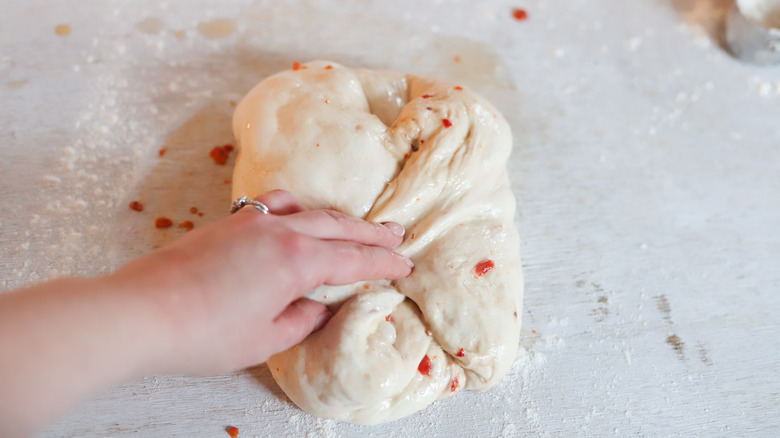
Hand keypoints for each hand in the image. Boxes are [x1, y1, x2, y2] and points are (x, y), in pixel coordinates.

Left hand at [112, 190, 412, 375]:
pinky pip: (275, 204)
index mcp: (296, 261)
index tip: (405, 265)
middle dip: (371, 233)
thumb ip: (301, 320)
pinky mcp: (228, 223)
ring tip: (357, 224)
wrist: (142, 312)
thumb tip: (316, 306)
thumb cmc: (204, 333)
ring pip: (308, 210)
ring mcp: (251, 222)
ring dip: (338, 218)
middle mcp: (279, 231)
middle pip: (338, 226)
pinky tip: (298, 214)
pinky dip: (298, 207)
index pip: (353, 258)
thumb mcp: (265, 339)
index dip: (383, 263)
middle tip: (398, 235)